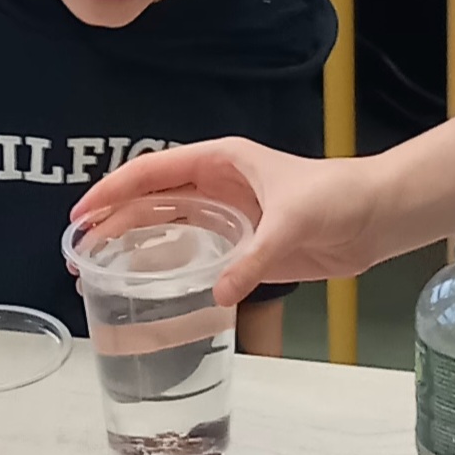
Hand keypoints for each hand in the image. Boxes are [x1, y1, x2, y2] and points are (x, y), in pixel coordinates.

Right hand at [71, 138, 390, 308]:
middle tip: (76, 251)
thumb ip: (254, 259)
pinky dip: (170, 266)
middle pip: (152, 199)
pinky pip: (196, 253)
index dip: (114, 190)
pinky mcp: (245, 244)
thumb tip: (218, 294)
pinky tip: (148, 284)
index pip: (153, 171)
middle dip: (113, 221)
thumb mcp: (292, 223)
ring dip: (133, 243)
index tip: (81, 213)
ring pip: (167, 225)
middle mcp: (217, 185)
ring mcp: (229, 215)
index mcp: (221, 161)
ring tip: (97, 268)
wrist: (378, 214)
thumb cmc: (338, 196)